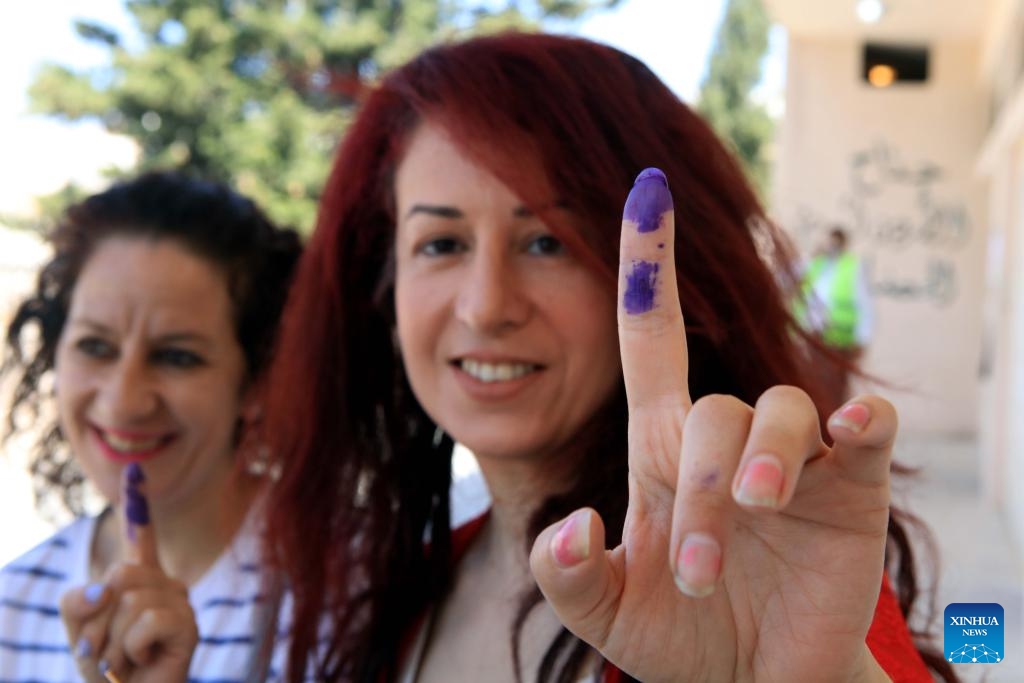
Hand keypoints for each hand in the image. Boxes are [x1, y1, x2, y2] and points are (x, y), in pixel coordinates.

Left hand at [61, 464, 197, 682]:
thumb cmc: (107, 670)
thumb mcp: (79, 631)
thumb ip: (77, 602)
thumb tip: (105, 588)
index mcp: (139, 580)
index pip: (138, 537)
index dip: (137, 504)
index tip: (135, 471)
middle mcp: (165, 585)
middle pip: (120, 574)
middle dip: (97, 619)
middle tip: (103, 650)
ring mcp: (180, 604)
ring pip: (129, 600)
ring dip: (110, 642)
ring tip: (122, 662)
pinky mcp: (188, 627)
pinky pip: (144, 622)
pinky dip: (129, 650)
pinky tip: (142, 663)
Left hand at [531, 169, 894, 682]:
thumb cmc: (676, 637)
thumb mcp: (602, 609)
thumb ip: (563, 572)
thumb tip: (575, 522)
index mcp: (661, 450)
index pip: (652, 338)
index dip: (649, 266)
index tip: (646, 186)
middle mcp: (726, 441)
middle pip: (709, 410)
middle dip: (696, 489)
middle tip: (693, 571)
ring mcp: (793, 461)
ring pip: (775, 410)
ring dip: (757, 465)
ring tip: (748, 523)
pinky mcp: (849, 491)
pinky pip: (861, 431)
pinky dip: (861, 422)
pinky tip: (854, 431)